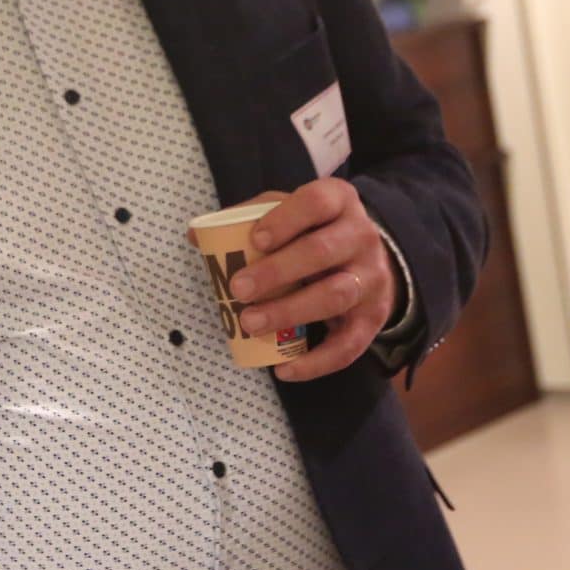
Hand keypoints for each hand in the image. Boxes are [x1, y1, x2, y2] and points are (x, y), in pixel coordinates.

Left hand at [227, 180, 402, 380]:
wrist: (371, 262)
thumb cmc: (315, 233)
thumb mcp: (290, 213)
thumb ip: (247, 218)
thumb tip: (195, 235)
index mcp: (339, 201)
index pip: (317, 202)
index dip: (286, 219)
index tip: (254, 240)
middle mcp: (362, 236)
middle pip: (322, 251)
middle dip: (277, 272)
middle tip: (238, 288)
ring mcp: (372, 278)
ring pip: (336, 294)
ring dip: (289, 311)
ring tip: (250, 323)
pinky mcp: (374, 318)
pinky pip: (350, 345)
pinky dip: (316, 362)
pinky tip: (284, 368)